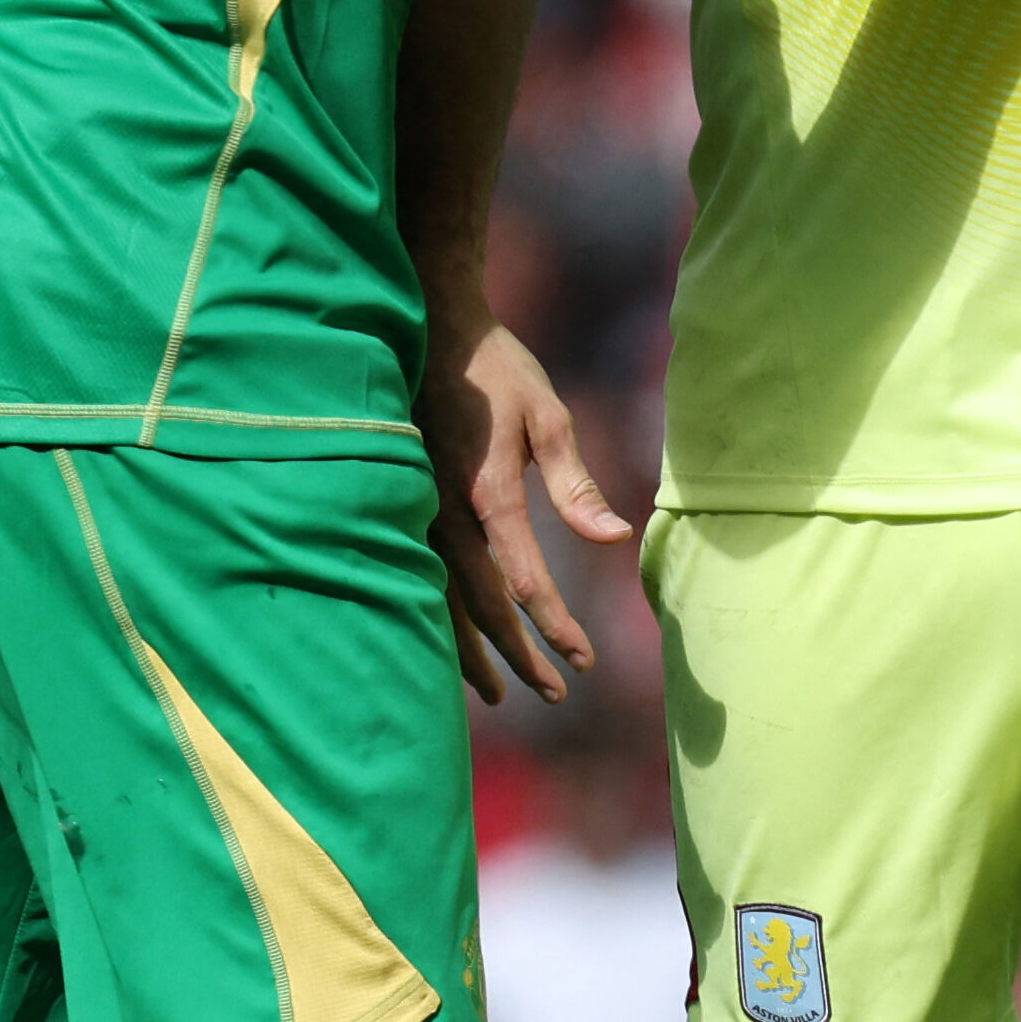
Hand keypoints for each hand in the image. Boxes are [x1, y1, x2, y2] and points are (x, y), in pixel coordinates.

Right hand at [420, 311, 631, 705]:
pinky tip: (456, 643)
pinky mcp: (405, 507)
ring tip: (500, 694)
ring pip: (442, 605)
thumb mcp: (548, 416)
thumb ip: (577, 485)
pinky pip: (421, 581)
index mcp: (487, 495)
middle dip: (519, 658)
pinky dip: (441, 621)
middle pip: (483, 609)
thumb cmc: (496, 368)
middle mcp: (445, 516)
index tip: (585, 658)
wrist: (428, 327)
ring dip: (473, 654)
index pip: (525, 584)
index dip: (556, 627)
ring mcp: (418, 514)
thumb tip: (615, 539)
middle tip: (556, 693)